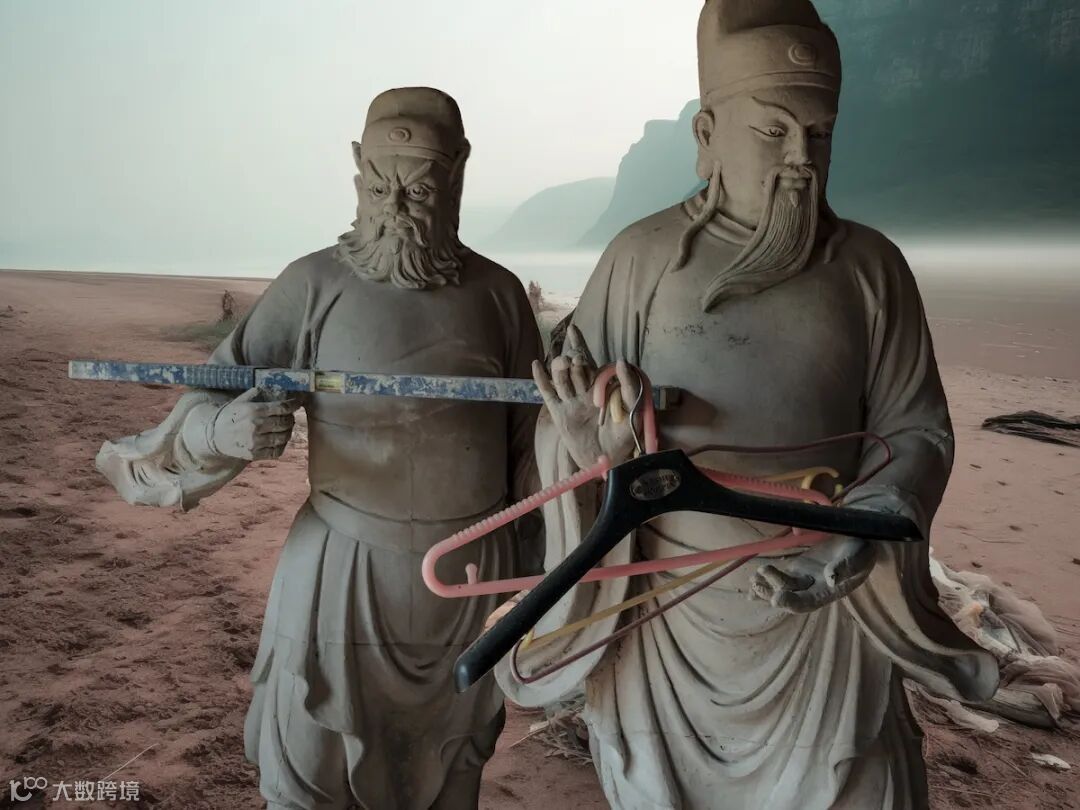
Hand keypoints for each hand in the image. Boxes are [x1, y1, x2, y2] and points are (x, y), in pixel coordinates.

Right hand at [209, 387, 300, 460]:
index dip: (293, 404)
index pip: (281, 407)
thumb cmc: (229, 416)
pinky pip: (276, 451)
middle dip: (290, 418)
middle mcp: (256, 426)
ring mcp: (256, 442)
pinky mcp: (254, 454)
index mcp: (254, 410)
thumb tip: (274, 386)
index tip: (297, 402)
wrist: (214, 436)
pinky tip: (280, 439)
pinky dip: (282, 445)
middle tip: (290, 416)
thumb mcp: (240, 400)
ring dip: (288, 431)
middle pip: (284, 422)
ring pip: (283, 437)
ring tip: (286, 427)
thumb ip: (257, 393)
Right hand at [532, 325, 639, 469]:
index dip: (580, 345)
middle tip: (576, 362)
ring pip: (561, 380)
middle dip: (574, 362)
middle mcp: (583, 392)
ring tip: (562, 363)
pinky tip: (536, 365)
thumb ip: (629, 386)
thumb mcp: (633, 410)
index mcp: (600, 388)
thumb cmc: (623, 438)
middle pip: (573, 369)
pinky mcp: (560, 414)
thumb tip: (621, 361)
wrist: (607, 460)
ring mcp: (570, 402)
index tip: (573, 329)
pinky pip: (549, 394)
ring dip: (561, 370)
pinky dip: (541, 380)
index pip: (589, 362)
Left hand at [749, 536, 877, 613]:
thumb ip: (845, 567)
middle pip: (788, 596)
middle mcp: (813, 589)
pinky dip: (765, 578)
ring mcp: (803, 578)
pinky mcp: (797, 567)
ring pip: (780, 587)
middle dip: (771, 592)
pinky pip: (778, 575)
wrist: (859, 538)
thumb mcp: (858, 556)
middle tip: (756, 582)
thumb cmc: (862, 549)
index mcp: (828, 592)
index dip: (791, 602)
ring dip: (765, 585)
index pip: (806, 603)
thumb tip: (830, 577)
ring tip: (753, 579)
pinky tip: (753, 577)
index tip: (776, 598)